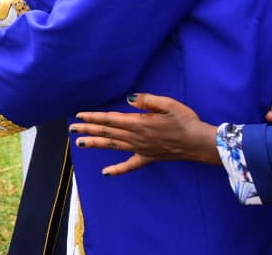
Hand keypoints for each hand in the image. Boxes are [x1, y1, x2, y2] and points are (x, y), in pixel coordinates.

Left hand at [70, 93, 218, 175]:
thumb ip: (147, 100)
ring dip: (95, 143)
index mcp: (139, 123)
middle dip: (88, 129)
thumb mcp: (168, 104)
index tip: (79, 116)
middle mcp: (136, 137)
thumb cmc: (186, 120)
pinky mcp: (148, 157)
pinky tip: (105, 172)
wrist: (199, 143)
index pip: (110, 119)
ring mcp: (141, 149)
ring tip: (79, 143)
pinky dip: (117, 169)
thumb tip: (129, 99)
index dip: (94, 117)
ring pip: (113, 146)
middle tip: (71, 128)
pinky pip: (130, 165)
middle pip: (107, 132)